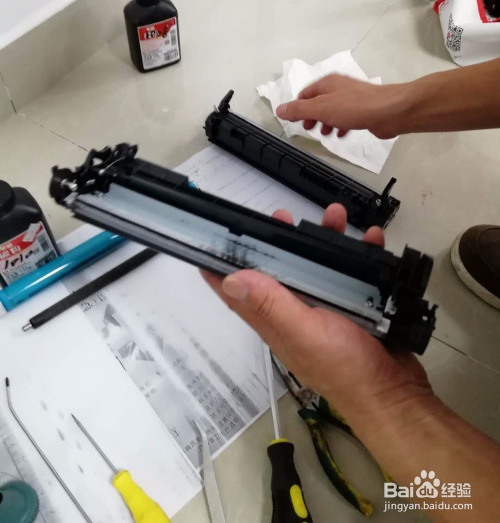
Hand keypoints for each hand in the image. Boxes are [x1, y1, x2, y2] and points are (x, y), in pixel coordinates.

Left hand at [201, 204, 433, 437]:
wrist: (394, 395)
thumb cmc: (345, 367)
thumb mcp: (304, 331)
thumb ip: (271, 305)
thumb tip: (230, 280)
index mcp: (276, 320)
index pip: (238, 293)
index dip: (221, 268)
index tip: (214, 239)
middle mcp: (295, 314)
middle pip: (279, 271)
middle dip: (279, 242)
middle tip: (284, 217)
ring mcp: (325, 311)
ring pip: (318, 267)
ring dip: (324, 241)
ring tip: (336, 217)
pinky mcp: (354, 308)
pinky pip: (353, 274)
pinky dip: (360, 256)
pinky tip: (371, 241)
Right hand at [275, 74, 404, 138]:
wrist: (389, 111)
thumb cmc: (354, 107)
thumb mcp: (321, 108)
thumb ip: (299, 110)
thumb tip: (279, 109)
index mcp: (327, 83)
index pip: (305, 94)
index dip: (298, 108)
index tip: (297, 122)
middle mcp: (339, 87)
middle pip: (318, 102)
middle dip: (312, 116)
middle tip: (309, 129)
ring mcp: (352, 98)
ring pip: (332, 110)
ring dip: (325, 123)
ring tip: (324, 134)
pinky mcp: (363, 109)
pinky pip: (346, 117)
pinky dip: (340, 125)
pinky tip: (341, 134)